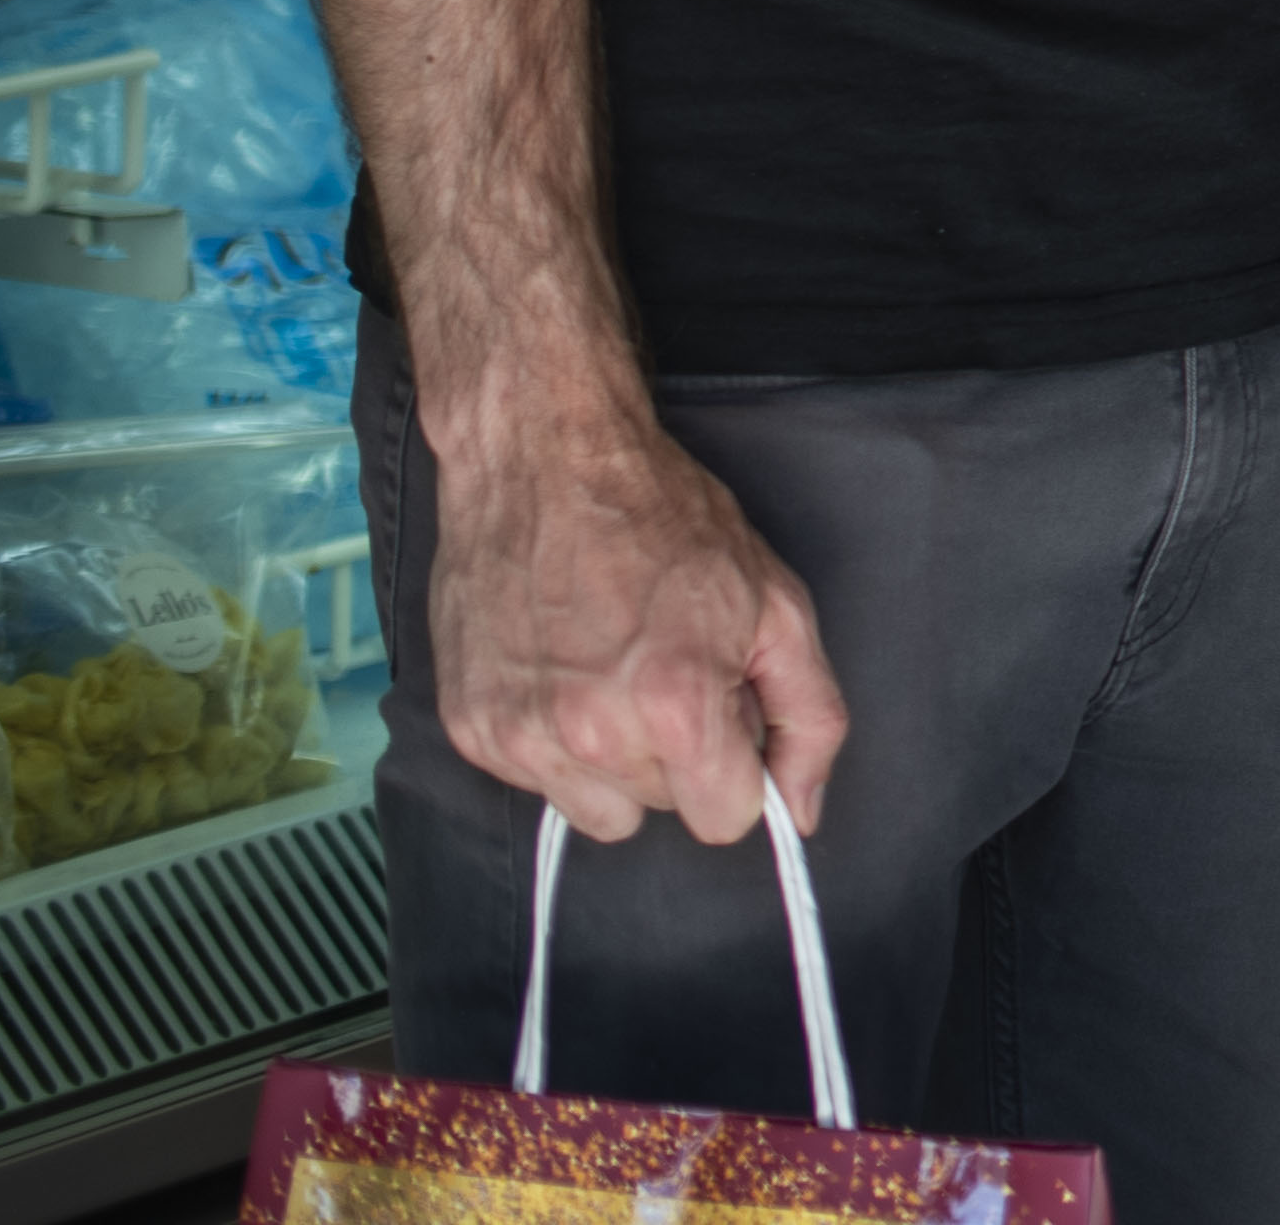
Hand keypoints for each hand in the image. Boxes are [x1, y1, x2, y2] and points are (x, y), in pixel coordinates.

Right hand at [421, 373, 845, 845]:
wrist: (544, 461)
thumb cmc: (664, 519)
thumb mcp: (776, 602)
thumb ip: (809, 715)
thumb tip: (804, 809)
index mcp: (678, 705)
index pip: (725, 819)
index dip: (739, 766)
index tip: (726, 713)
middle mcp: (592, 733)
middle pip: (663, 808)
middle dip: (680, 753)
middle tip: (668, 668)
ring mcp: (521, 734)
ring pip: (597, 809)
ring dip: (615, 760)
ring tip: (614, 673)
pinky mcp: (470, 728)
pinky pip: (536, 782)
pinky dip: (555, 742)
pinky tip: (563, 668)